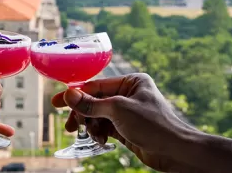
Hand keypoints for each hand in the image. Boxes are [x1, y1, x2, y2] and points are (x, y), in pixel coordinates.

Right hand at [52, 73, 199, 171]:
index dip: (76, 93)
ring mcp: (127, 112)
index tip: (57, 101)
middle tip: (69, 125)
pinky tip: (101, 140)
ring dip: (92, 125)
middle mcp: (129, 94)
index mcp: (132, 81)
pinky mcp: (127, 128)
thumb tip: (69, 94)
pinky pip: (105, 127)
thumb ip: (91, 103)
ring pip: (98, 116)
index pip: (97, 85)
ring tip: (92, 134)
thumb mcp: (118, 110)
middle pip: (95, 101)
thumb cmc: (154, 124)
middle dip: (83, 114)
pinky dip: (99, 133)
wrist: (175, 151)